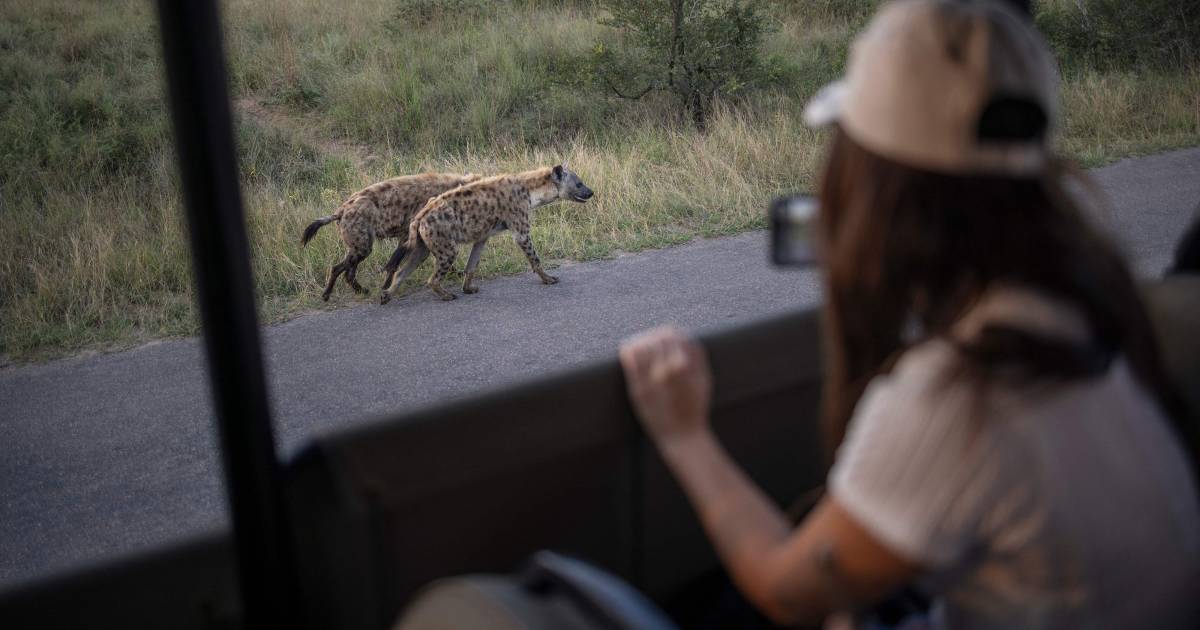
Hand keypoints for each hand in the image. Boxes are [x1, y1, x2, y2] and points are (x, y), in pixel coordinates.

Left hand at [618, 326, 712, 445]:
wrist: (682, 435)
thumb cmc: (695, 406)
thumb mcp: (704, 379)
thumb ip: (697, 355)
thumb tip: (684, 334)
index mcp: (685, 366)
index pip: (672, 335)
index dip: (669, 332)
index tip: (667, 335)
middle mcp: (667, 371)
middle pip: (656, 338)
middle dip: (655, 337)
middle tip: (654, 340)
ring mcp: (650, 380)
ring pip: (640, 345)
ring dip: (641, 342)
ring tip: (642, 345)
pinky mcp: (637, 389)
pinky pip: (628, 360)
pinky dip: (629, 351)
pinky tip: (631, 352)